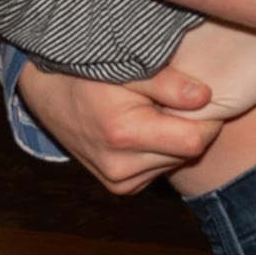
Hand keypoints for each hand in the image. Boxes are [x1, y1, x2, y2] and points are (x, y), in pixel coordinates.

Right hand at [19, 59, 226, 194]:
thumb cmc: (88, 72)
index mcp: (123, 136)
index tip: (202, 98)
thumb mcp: (127, 67)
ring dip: (175, 140)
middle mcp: (119, 167)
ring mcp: (118, 181)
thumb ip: (167, 83)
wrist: (47, 92)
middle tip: (174, 101)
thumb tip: (205, 97)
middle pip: (188, 153)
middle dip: (191, 127)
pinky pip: (158, 171)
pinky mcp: (119, 187)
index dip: (207, 118)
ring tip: (154, 113)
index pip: (195, 141)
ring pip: (176, 162)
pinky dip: (160, 151)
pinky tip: (144, 130)